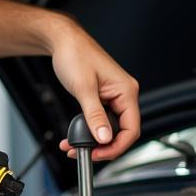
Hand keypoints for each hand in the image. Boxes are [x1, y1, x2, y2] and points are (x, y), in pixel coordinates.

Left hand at [49, 19, 139, 161]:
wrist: (63, 41)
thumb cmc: (75, 54)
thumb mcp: (84, 88)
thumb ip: (95, 116)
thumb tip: (104, 138)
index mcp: (126, 91)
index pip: (132, 129)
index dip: (117, 146)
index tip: (100, 154)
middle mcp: (123, 94)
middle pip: (122, 131)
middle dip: (103, 146)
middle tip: (85, 152)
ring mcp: (113, 96)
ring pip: (110, 128)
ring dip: (93, 140)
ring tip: (75, 146)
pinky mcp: (102, 98)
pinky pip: (101, 120)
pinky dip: (89, 130)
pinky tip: (76, 135)